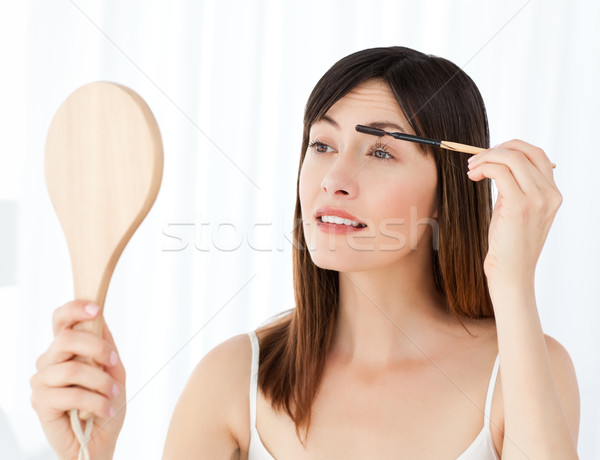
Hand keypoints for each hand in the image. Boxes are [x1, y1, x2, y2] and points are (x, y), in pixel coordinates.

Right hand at [30, 300, 126, 459]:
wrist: (101, 440)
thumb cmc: (106, 403)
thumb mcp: (114, 370)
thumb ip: (106, 346)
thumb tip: (100, 320)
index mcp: (66, 349)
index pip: (60, 319)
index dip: (75, 309)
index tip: (96, 309)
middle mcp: (49, 361)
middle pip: (65, 339)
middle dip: (97, 348)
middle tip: (114, 362)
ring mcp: (42, 381)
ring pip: (71, 369)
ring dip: (100, 382)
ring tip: (113, 394)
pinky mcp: (41, 403)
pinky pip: (70, 394)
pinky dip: (95, 402)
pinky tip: (105, 410)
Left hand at [466, 140, 561, 285]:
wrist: (511, 272)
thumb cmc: (509, 244)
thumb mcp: (517, 210)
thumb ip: (515, 187)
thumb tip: (497, 164)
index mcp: (552, 193)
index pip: (537, 154)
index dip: (512, 147)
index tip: (491, 154)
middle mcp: (549, 194)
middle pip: (524, 152)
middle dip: (495, 150)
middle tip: (475, 160)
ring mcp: (537, 199)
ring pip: (511, 159)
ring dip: (485, 158)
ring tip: (471, 169)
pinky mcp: (519, 205)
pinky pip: (500, 172)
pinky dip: (484, 168)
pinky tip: (473, 176)